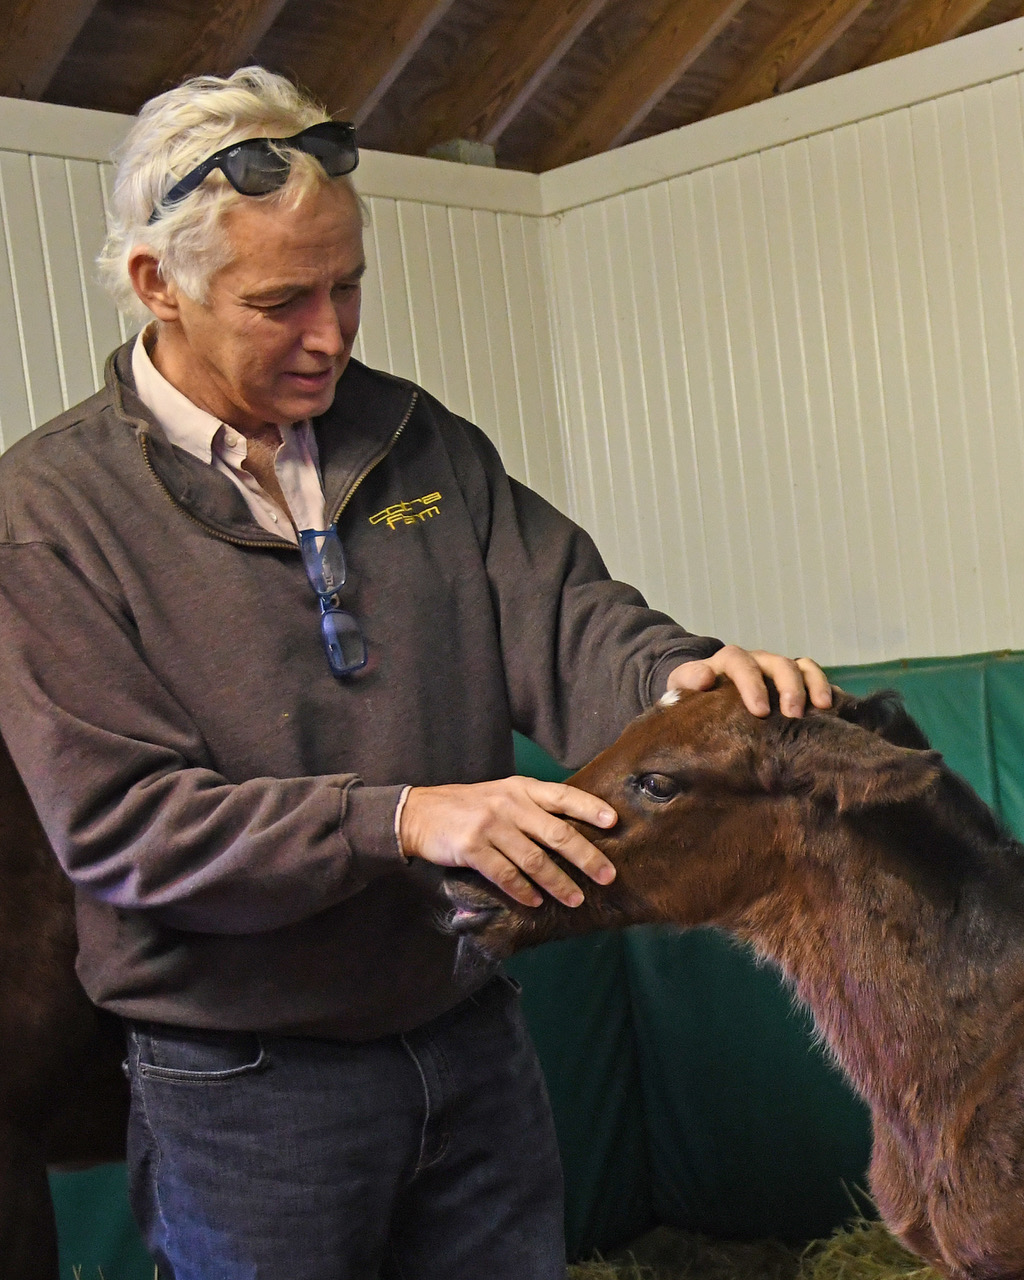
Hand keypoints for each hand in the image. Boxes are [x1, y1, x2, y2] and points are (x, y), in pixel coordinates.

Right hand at [399, 777, 617, 907]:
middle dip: (586, 857)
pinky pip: (505, 874)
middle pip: (557, 833)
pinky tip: (535, 902)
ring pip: (534, 860)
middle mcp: (510, 805)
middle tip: (607, 875)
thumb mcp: (503, 795)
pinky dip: (523, 891)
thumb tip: (575, 830)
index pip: (563, 796)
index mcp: (522, 789)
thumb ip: (534, 807)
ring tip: (575, 899)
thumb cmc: (471, 806)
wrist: (421, 813)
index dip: (589, 808)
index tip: (614, 822)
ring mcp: (491, 826)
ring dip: (558, 883)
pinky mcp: (472, 848)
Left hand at [667, 645, 831, 717]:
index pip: (741, 663)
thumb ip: (689, 681)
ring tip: (823, 708)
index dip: (753, 684)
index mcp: (729, 660)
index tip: (761, 711)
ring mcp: (778, 669)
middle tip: (794, 715)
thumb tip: (706, 678)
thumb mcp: (682, 686)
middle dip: (789, 687)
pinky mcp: (794, 681)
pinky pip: (815, 677)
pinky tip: (836, 708)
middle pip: (778, 663)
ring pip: (802, 666)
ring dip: (814, 685)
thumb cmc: (694, 693)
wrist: (706, 691)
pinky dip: (826, 688)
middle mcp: (757, 660)